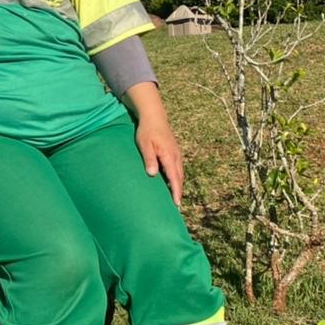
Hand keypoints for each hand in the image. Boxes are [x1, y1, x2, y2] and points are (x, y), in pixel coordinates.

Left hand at [123, 82, 183, 205]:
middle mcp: (176, 156)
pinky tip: (171, 184)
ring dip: (178, 186)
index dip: (176, 192)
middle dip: (178, 192)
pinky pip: (177, 169)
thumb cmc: (146, 131)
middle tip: (176, 207)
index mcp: (169, 156)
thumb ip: (149, 159)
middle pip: (179, 178)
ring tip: (174, 199)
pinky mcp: (175, 153)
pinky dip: (176, 178)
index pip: (174, 178)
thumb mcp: (144, 144)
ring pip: (179, 174)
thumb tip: (152, 174)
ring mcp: (177, 154)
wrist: (154, 117)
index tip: (176, 204)